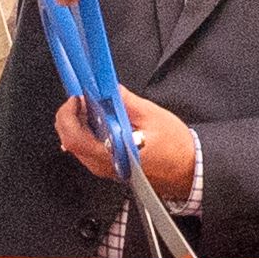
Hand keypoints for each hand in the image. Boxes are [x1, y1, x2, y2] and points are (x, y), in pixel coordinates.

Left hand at [56, 87, 200, 206]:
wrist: (189, 169)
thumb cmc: (176, 147)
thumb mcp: (152, 116)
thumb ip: (125, 102)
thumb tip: (108, 88)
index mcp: (112, 154)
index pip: (75, 138)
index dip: (69, 115)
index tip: (77, 99)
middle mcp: (104, 165)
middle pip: (70, 142)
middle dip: (70, 117)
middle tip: (82, 100)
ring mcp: (105, 169)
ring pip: (77, 146)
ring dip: (78, 125)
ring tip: (92, 108)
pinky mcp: (110, 168)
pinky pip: (88, 150)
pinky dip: (87, 133)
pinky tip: (100, 121)